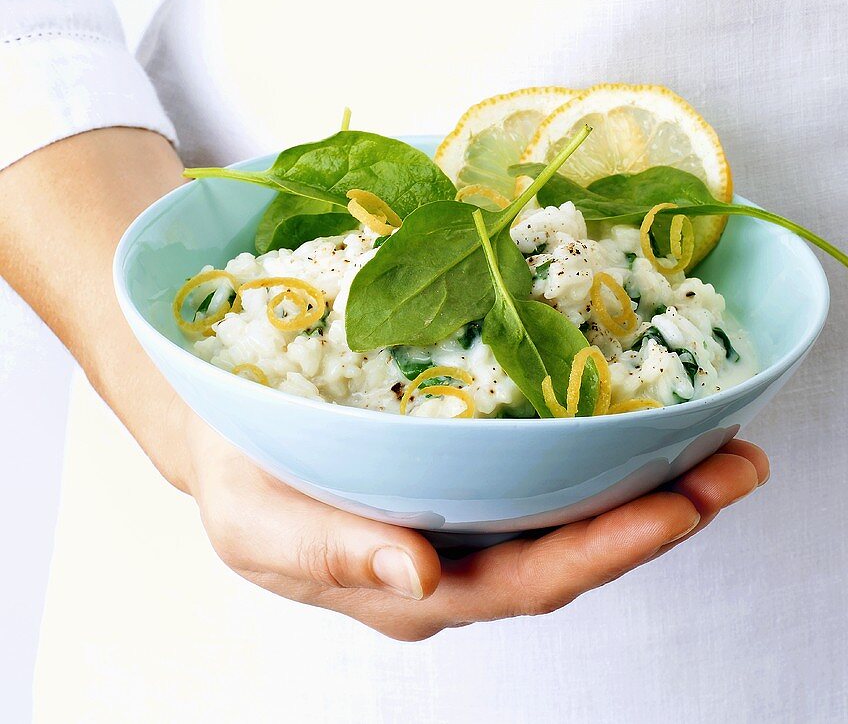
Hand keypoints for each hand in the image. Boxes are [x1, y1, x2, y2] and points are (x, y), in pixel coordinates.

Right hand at [187, 414, 768, 641]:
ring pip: (572, 511)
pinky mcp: (470, 468)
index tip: (676, 509)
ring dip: (653, 480)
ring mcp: (469, 514)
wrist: (230, 428)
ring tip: (721, 440)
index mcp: (414, 587)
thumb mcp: (258, 520)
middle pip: (573, 549)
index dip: (605, 550)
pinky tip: (643, 413)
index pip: (525, 581)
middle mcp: (458, 558)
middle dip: (662, 514)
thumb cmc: (238, 477)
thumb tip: (413, 572)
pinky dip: (604, 446)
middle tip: (738, 466)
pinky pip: (549, 468)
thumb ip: (332, 552)